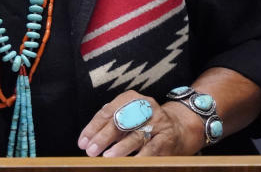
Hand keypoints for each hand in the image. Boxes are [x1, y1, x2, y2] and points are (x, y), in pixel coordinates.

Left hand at [77, 90, 205, 156]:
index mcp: (131, 98)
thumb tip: (87, 140)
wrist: (178, 128)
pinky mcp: (166, 138)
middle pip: (121, 122)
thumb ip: (109, 125)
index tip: (83, 142)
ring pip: (136, 135)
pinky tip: (131, 163)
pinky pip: (152, 148)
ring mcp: (158, 122)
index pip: (108, 111)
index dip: (93, 127)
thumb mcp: (126, 118)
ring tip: (107, 156)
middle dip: (103, 137)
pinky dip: (140, 157)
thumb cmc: (143, 124)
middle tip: (91, 150)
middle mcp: (145, 107)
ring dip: (121, 147)